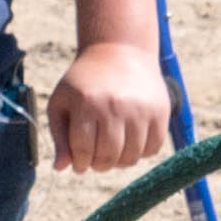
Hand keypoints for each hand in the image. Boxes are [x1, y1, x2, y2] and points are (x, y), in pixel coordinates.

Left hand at [47, 40, 171, 173]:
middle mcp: (115, 105)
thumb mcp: (61, 102)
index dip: (79, 162)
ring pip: (131, 157)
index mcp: (86, 103)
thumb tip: (61, 168)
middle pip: (108, 156)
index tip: (79, 161)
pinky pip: (153, 149)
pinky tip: (130, 142)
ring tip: (112, 151)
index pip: (82, 150)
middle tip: (96, 159)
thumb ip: (59, 136)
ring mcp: (140, 109)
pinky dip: (141, 153)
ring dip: (120, 162)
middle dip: (99, 165)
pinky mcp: (160, 111)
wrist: (120, 51)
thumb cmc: (84, 83)